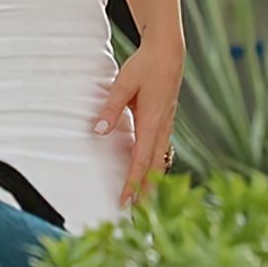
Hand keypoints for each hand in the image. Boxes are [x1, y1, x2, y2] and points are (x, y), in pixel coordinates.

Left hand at [95, 30, 183, 205]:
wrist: (168, 52)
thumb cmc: (146, 66)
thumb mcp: (124, 83)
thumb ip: (110, 107)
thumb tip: (98, 130)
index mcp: (153, 122)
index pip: (142, 161)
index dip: (133, 183)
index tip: (126, 201)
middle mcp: (162, 128)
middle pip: (154, 167)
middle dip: (145, 191)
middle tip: (135, 214)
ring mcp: (166, 125)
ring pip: (159, 160)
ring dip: (151, 181)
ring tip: (143, 201)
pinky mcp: (164, 121)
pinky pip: (159, 149)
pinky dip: (154, 165)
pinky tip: (148, 172)